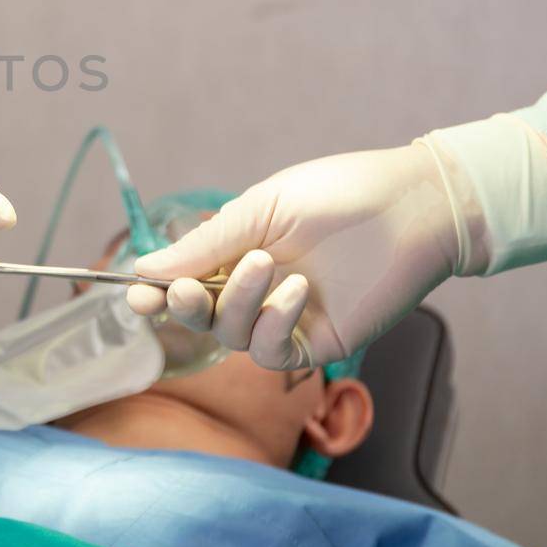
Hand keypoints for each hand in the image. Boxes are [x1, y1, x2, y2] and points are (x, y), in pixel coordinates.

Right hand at [125, 145, 460, 368]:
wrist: (411, 209)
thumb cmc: (337, 195)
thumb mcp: (259, 210)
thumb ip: (205, 244)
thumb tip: (146, 266)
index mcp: (238, 252)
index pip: (185, 281)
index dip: (157, 291)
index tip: (135, 293)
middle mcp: (257, 289)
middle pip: (200, 315)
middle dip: (183, 306)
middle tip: (183, 290)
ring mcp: (285, 318)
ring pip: (232, 334)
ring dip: (236, 304)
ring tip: (264, 266)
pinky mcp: (317, 342)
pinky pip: (272, 351)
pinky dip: (273, 323)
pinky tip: (297, 291)